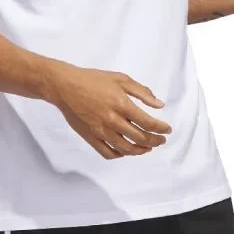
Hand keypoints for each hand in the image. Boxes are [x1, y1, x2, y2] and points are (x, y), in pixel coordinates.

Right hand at [48, 65, 171, 159]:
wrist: (66, 86)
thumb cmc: (93, 79)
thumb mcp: (120, 79)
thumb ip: (142, 92)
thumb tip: (160, 105)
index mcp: (122, 104)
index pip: (148, 123)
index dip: (161, 129)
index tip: (167, 130)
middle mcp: (113, 120)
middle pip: (140, 138)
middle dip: (155, 141)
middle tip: (161, 140)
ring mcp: (101, 131)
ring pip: (126, 149)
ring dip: (140, 150)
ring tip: (148, 147)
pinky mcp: (91, 137)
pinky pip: (108, 153)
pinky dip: (120, 154)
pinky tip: (126, 150)